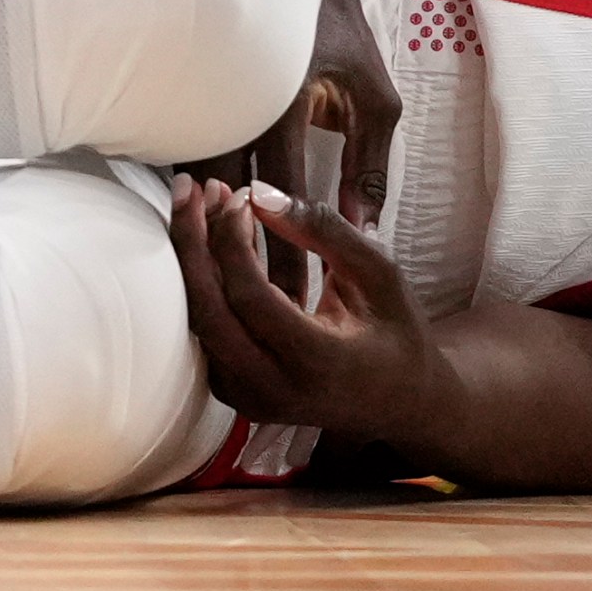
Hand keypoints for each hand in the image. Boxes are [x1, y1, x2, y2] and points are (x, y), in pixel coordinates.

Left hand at [170, 173, 447, 443]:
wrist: (400, 401)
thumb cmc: (397, 332)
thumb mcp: (379, 273)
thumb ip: (324, 231)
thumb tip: (261, 193)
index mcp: (315, 360)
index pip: (250, 295)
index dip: (233, 239)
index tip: (241, 195)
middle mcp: (272, 388)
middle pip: (207, 310)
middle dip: (191, 243)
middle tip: (191, 189)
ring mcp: (248, 398)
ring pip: (197, 325)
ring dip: (191, 262)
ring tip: (197, 209)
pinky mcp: (236, 396)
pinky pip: (205, 336)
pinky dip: (202, 288)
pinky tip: (207, 247)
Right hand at [180, 0, 400, 295]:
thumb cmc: (345, 39)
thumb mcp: (375, 100)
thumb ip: (368, 165)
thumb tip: (360, 228)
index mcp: (285, 101)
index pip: (282, 192)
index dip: (285, 248)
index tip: (292, 297)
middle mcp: (237, 103)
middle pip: (230, 198)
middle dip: (242, 257)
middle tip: (254, 309)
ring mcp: (208, 98)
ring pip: (200, 181)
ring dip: (210, 232)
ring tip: (222, 286)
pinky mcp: (195, 98)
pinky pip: (186, 158)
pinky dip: (193, 200)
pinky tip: (199, 240)